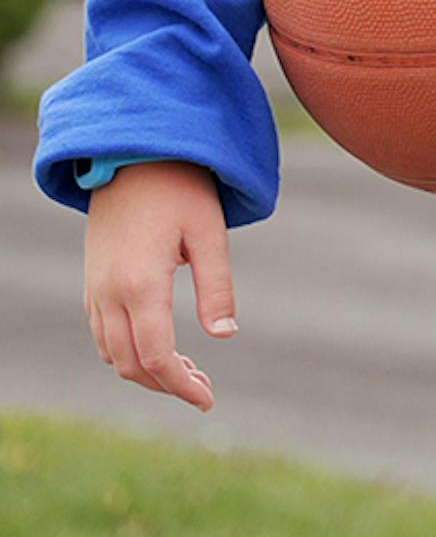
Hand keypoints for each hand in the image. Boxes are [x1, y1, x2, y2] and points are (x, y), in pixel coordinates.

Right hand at [83, 160, 237, 412]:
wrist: (132, 153)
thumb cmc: (180, 187)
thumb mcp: (209, 232)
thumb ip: (216, 286)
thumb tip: (225, 336)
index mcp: (140, 285)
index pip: (155, 358)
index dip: (181, 385)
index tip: (207, 400)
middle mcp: (109, 294)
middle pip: (129, 365)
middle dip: (165, 384)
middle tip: (203, 388)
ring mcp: (95, 288)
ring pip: (112, 353)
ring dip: (145, 371)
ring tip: (188, 369)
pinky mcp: (93, 280)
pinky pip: (103, 332)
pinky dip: (127, 351)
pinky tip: (157, 345)